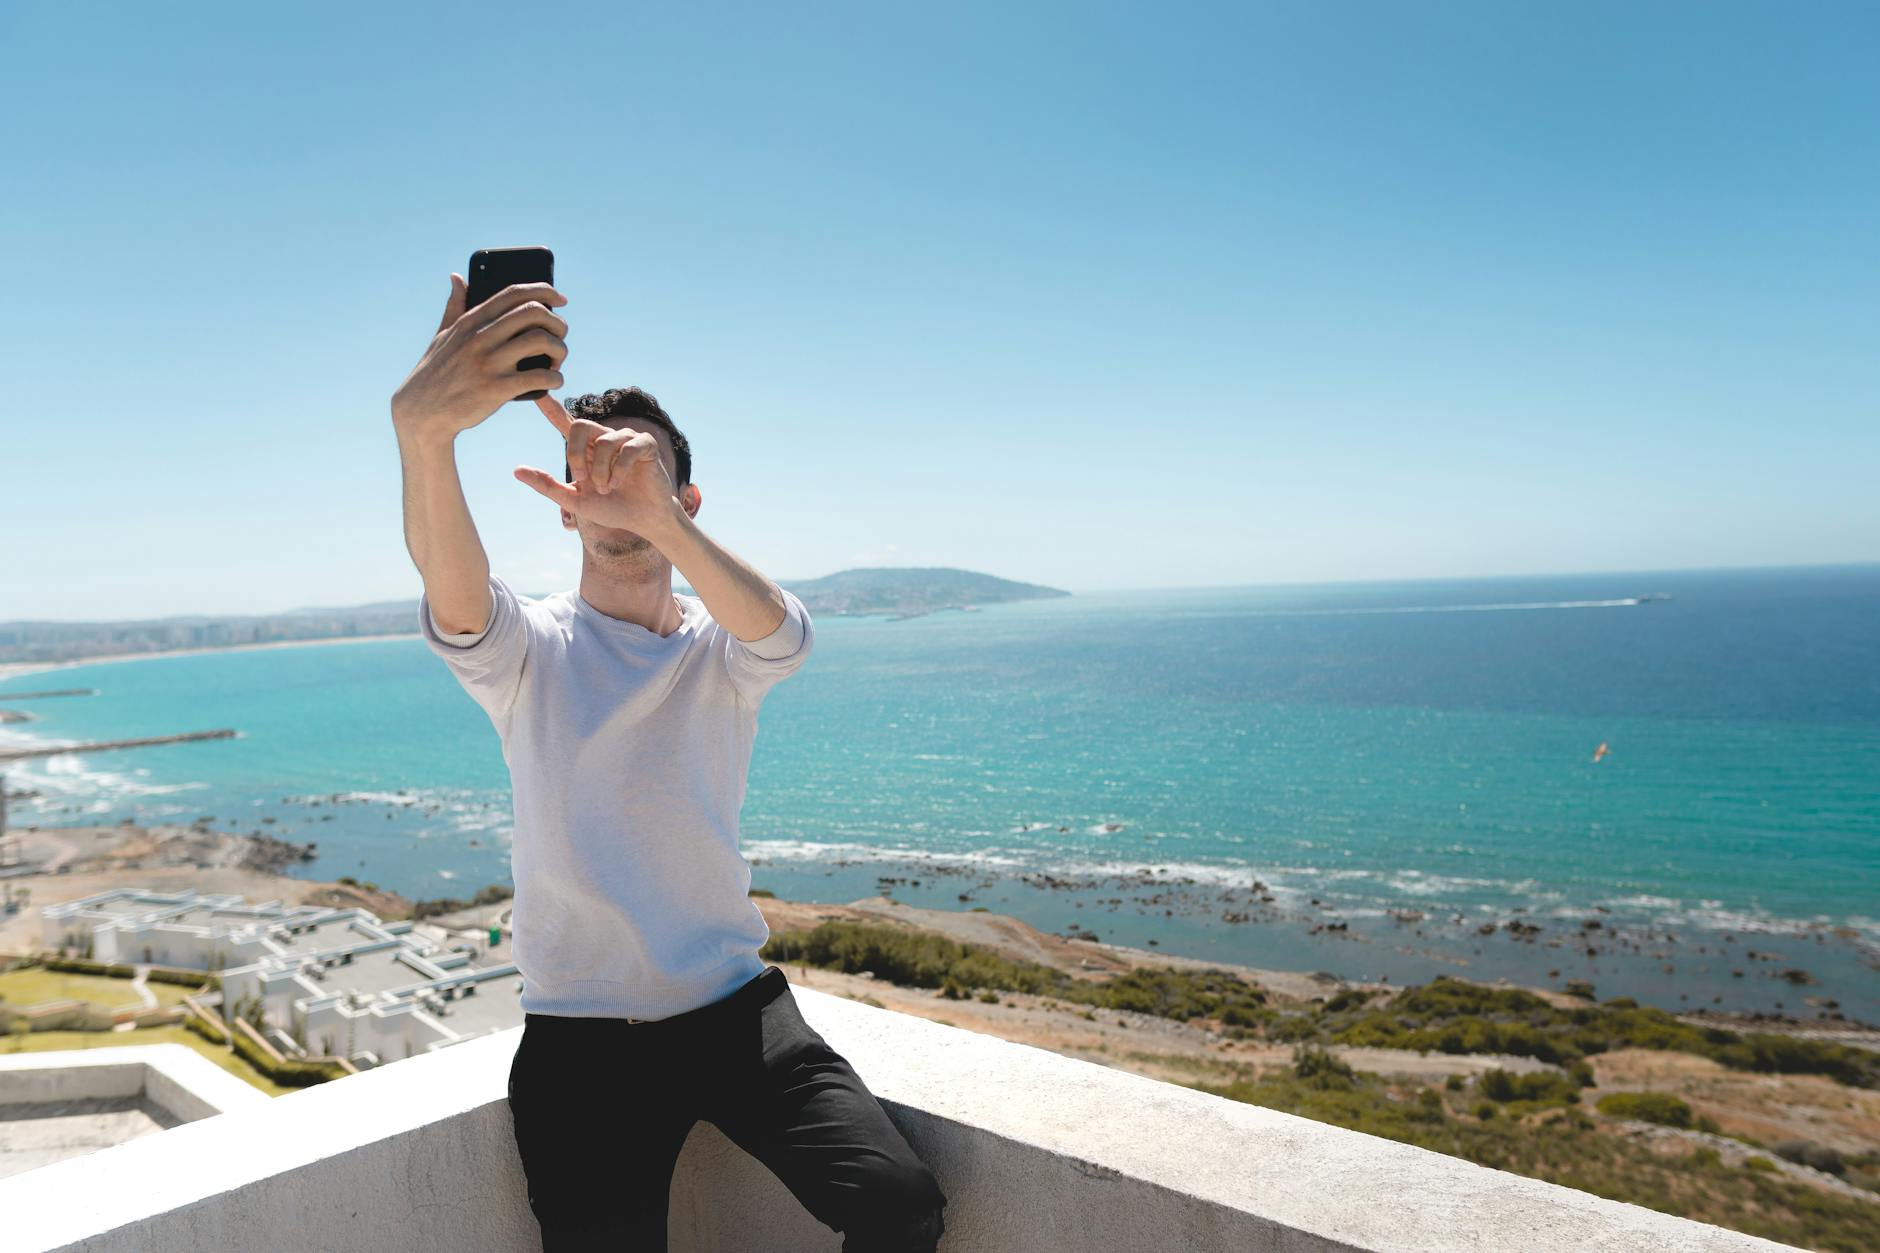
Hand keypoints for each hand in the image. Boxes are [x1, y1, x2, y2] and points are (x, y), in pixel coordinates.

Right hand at [390, 275, 568, 444]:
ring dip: (560, 350)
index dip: (544, 290)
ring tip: (556, 362)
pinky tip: (553, 382)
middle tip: (559, 337)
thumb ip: (454, 305)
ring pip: (542, 341)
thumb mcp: (442, 335)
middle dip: (557, 323)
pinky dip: (555, 378)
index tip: (561, 300)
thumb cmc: (435, 372)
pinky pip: (540, 377)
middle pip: (534, 312)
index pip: (514, 293)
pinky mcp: (496, 389)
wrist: (422, 412)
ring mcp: (489, 362)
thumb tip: (457, 277)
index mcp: (471, 321)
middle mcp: (481, 337)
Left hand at [513, 395, 681, 538]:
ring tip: (607, 488)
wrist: (643, 520)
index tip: (537, 393)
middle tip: (582, 480)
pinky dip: (620, 471)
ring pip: (603, 442)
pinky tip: (619, 484)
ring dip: (601, 471)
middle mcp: (604, 437)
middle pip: (579, 426)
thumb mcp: (575, 500)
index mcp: (586, 448)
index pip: (565, 423)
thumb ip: (547, 485)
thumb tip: (516, 470)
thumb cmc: (612, 508)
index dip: (551, 408)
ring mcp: (626, 438)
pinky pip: (627, 449)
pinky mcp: (645, 443)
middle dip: (575, 454)